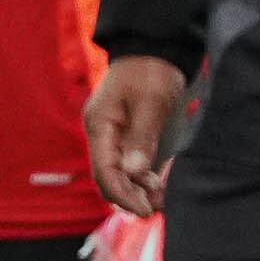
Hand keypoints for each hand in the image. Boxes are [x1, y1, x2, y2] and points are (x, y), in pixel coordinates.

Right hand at [85, 55, 186, 215]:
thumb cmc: (151, 71)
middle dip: (129, 196)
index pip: (104, 170)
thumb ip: (142, 136)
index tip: (142, 209)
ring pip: (120, 171)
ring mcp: (114, 134)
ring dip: (137, 189)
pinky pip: (130, 162)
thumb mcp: (150, 101)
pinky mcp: (129, 134)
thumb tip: (134, 170)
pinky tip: (158, 186)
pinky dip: (142, 177)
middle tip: (154, 211)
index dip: (122, 193)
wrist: (154, 50)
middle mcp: (103, 133)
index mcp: (100, 125)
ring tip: (159, 203)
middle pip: (109, 175)